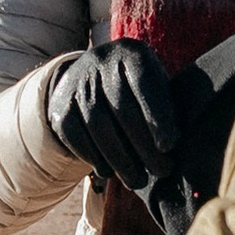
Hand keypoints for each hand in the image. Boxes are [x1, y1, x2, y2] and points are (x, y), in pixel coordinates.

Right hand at [45, 38, 181, 190]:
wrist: (88, 78)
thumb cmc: (137, 90)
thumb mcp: (156, 86)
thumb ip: (167, 108)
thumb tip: (174, 145)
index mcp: (132, 53)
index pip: (144, 82)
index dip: (157, 114)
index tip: (169, 146)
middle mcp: (101, 61)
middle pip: (121, 107)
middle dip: (143, 144)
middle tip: (161, 171)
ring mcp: (78, 83)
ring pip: (97, 124)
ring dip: (120, 158)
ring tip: (138, 180)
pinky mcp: (61, 106)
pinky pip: (76, 135)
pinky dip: (94, 157)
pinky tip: (110, 172)